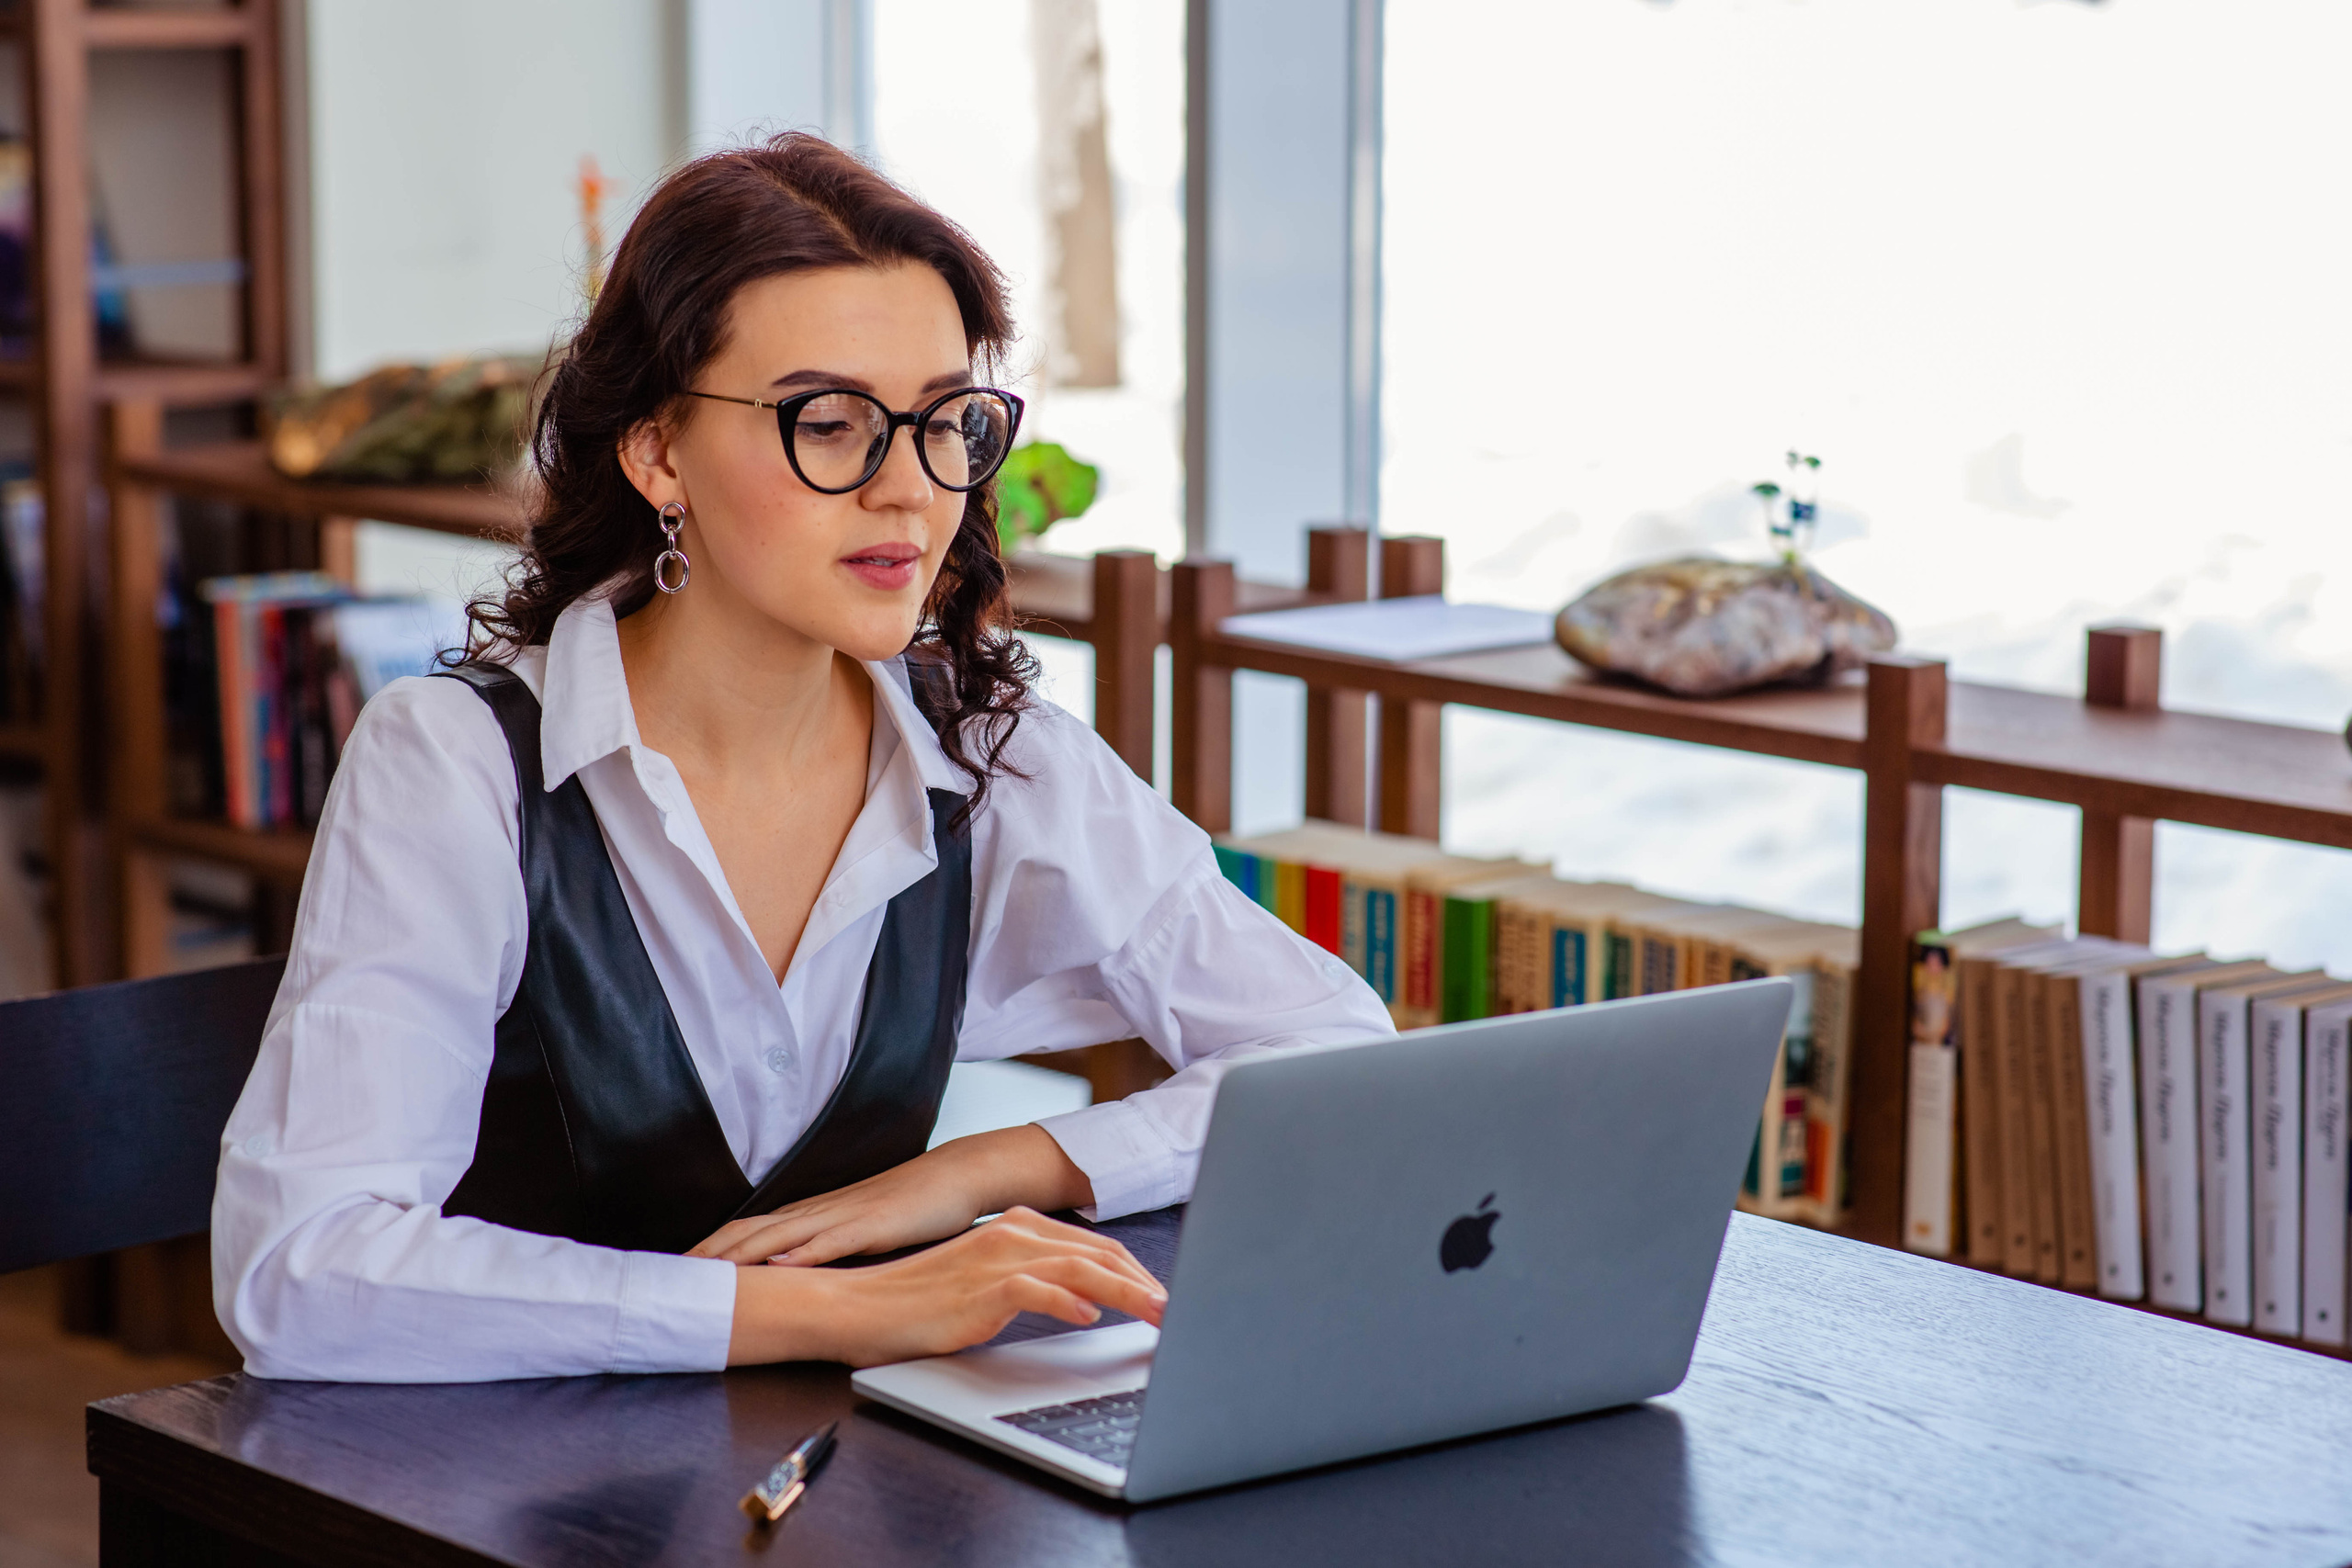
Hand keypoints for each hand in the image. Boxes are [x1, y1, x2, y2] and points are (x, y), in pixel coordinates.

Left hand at [688, 1123, 1095, 1266]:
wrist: (957, 1177)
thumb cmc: (912, 1207)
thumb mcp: (859, 1230)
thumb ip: (826, 1246)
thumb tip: (791, 1269)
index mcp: (815, 1214)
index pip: (750, 1230)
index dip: (712, 1248)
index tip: (678, 1270)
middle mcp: (820, 1211)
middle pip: (752, 1230)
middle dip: (709, 1253)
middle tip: (670, 1276)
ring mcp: (845, 1215)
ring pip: (781, 1233)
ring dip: (741, 1253)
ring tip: (706, 1272)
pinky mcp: (873, 1225)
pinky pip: (831, 1240)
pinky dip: (801, 1253)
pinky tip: (778, 1264)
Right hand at [726, 1206, 1166, 1366]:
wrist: (860, 1307)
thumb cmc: (921, 1302)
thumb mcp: (986, 1286)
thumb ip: (1033, 1283)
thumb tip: (1083, 1300)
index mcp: (1016, 1229)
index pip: (1092, 1247)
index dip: (1133, 1270)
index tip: (1162, 1295)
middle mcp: (1011, 1235)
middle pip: (1096, 1253)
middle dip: (1142, 1281)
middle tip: (1176, 1308)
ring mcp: (995, 1259)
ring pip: (1077, 1268)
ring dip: (1124, 1292)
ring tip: (1157, 1314)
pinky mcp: (978, 1288)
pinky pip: (1033, 1290)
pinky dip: (1066, 1300)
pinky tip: (1090, 1317)